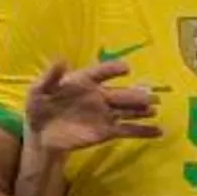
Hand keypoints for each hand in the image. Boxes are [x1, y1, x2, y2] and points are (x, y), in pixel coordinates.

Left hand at [25, 60, 160, 154]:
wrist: (41, 135)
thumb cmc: (39, 108)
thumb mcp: (38, 91)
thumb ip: (50, 76)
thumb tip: (62, 60)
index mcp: (84, 81)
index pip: (101, 72)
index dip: (112, 69)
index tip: (126, 69)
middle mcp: (98, 96)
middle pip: (120, 93)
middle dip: (135, 94)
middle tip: (151, 94)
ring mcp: (104, 114)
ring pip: (127, 110)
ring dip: (142, 110)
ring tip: (155, 108)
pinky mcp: (106, 132)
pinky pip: (127, 130)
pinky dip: (143, 131)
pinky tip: (158, 131)